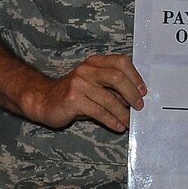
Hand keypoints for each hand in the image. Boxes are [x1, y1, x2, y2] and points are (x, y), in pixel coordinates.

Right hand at [18, 54, 146, 131]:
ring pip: (108, 99)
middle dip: (132, 94)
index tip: (143, 91)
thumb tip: (135, 99)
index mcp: (94, 62)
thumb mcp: (93, 85)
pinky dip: (111, 120)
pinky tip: (117, 126)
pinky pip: (98, 111)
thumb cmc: (74, 94)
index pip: (120, 62)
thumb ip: (111, 88)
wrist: (44, 100)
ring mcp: (79, 84)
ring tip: (129, 122)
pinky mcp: (73, 99)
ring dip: (122, 113)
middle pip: (117, 77)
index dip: (135, 76)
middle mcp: (86, 69)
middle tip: (139, 107)